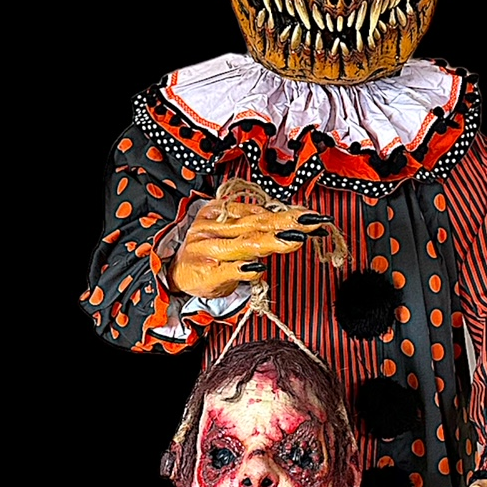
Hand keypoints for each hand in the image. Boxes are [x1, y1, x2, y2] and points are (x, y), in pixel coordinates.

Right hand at [163, 196, 331, 299]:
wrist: (174, 274)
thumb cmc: (207, 253)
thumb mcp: (228, 232)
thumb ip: (255, 225)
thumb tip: (291, 219)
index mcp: (221, 213)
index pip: (261, 212)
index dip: (289, 214)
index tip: (312, 215)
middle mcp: (215, 228)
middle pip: (257, 224)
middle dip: (288, 223)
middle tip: (313, 223)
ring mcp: (210, 250)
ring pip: (245, 243)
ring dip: (272, 241)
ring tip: (295, 239)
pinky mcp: (206, 273)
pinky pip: (227, 270)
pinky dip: (243, 269)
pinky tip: (257, 268)